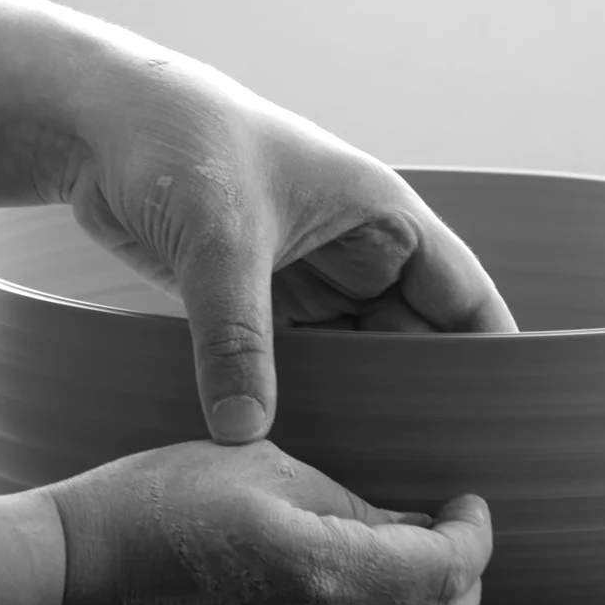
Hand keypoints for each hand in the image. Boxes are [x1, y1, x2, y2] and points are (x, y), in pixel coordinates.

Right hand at [44, 439, 490, 604]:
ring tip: (416, 589)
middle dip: (465, 585)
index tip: (469, 511)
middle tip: (452, 545)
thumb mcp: (249, 467)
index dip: (473, 538)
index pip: (440, 571)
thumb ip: (344, 500)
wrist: (57, 592)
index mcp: (310, 571)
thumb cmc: (140, 512)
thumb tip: (408, 527)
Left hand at [69, 81, 517, 444]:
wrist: (102, 125)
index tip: (502, 429)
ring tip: (371, 476)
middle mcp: (355, 253)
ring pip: (355, 358)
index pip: (465, 300)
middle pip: (413, 343)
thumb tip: (243, 431)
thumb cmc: (181, 145)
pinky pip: (294, 362)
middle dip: (421, 402)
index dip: (490, 360)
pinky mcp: (254, 301)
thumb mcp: (219, 241)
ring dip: (360, 406)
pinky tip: (303, 447)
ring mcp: (306, 280)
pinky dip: (301, 399)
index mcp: (383, 218)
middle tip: (429, 479)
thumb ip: (235, 339)